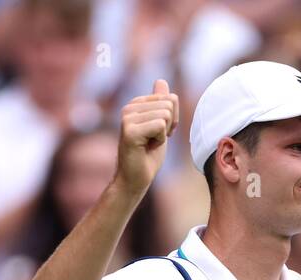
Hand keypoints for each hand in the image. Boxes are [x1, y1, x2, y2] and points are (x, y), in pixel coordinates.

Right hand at [115, 80, 178, 196]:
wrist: (135, 179)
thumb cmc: (148, 155)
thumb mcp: (159, 126)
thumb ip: (160, 104)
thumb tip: (161, 80)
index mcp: (136, 103)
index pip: (171, 98)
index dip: (172, 120)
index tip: (159, 133)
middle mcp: (129, 107)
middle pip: (169, 105)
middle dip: (169, 126)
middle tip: (154, 140)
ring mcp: (127, 118)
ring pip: (165, 115)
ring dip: (163, 135)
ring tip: (149, 144)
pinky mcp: (129, 130)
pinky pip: (160, 126)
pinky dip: (159, 141)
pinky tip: (146, 147)